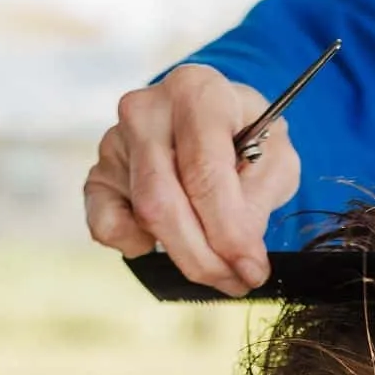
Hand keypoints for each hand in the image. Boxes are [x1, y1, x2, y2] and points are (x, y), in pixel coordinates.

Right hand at [84, 64, 301, 295]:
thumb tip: (236, 246)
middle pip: (164, 201)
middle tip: (236, 282)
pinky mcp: (99, 173)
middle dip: (203, 256)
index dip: (228, 231)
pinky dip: (135, 245)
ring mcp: (115, 141)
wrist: (211, 117)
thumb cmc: (246, 134)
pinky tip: (165, 239)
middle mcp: (147, 110)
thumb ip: (259, 195)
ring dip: (183, 257)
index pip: (204, 171)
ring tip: (219, 270)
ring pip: (142, 217)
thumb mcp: (275, 154)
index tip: (253, 270)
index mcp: (196, 93)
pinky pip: (105, 225)